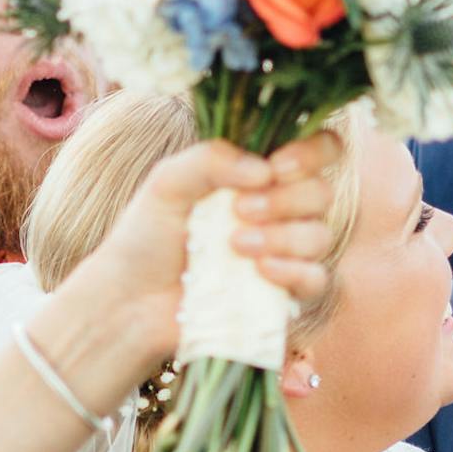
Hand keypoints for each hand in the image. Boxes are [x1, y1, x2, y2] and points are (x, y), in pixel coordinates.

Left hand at [41, 135, 342, 400]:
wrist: (130, 301)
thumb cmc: (146, 237)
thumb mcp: (167, 182)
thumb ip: (210, 159)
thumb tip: (265, 170)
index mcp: (258, 175)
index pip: (318, 150)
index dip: (311, 152)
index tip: (277, 166)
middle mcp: (280, 211)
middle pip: (322, 192)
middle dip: (286, 198)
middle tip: (239, 210)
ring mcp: (285, 255)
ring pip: (321, 235)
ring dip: (284, 236)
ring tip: (235, 245)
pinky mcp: (284, 297)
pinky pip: (318, 280)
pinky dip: (294, 272)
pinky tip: (260, 271)